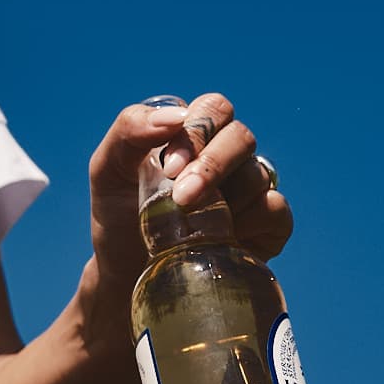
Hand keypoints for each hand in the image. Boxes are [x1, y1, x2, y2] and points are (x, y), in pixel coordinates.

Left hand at [79, 92, 293, 382]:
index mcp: (193, 135)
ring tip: (191, 226)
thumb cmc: (118, 215)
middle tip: (183, 199)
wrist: (126, 273)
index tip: (169, 169)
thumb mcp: (107, 170)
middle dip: (213, 165)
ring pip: (258, 174)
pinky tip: (226, 236)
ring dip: (227, 198)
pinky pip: (276, 210)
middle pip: (241, 137)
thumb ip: (129, 129)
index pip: (213, 109)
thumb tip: (175, 116)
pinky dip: (254, 220)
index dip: (198, 131)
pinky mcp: (266, 225)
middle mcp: (226, 157)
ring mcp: (249, 190)